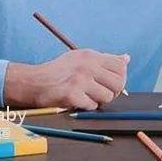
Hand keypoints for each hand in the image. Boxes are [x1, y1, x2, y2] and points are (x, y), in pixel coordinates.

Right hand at [4, 49, 128, 109]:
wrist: (35, 81)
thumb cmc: (60, 71)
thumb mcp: (82, 58)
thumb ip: (105, 60)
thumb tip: (126, 58)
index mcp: (91, 55)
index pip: (120, 66)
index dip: (121, 77)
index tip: (112, 83)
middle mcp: (87, 65)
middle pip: (118, 83)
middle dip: (113, 92)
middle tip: (102, 93)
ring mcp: (80, 80)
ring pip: (107, 96)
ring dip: (99, 100)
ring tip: (88, 96)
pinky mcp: (72, 94)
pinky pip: (92, 105)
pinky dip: (87, 106)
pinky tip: (78, 101)